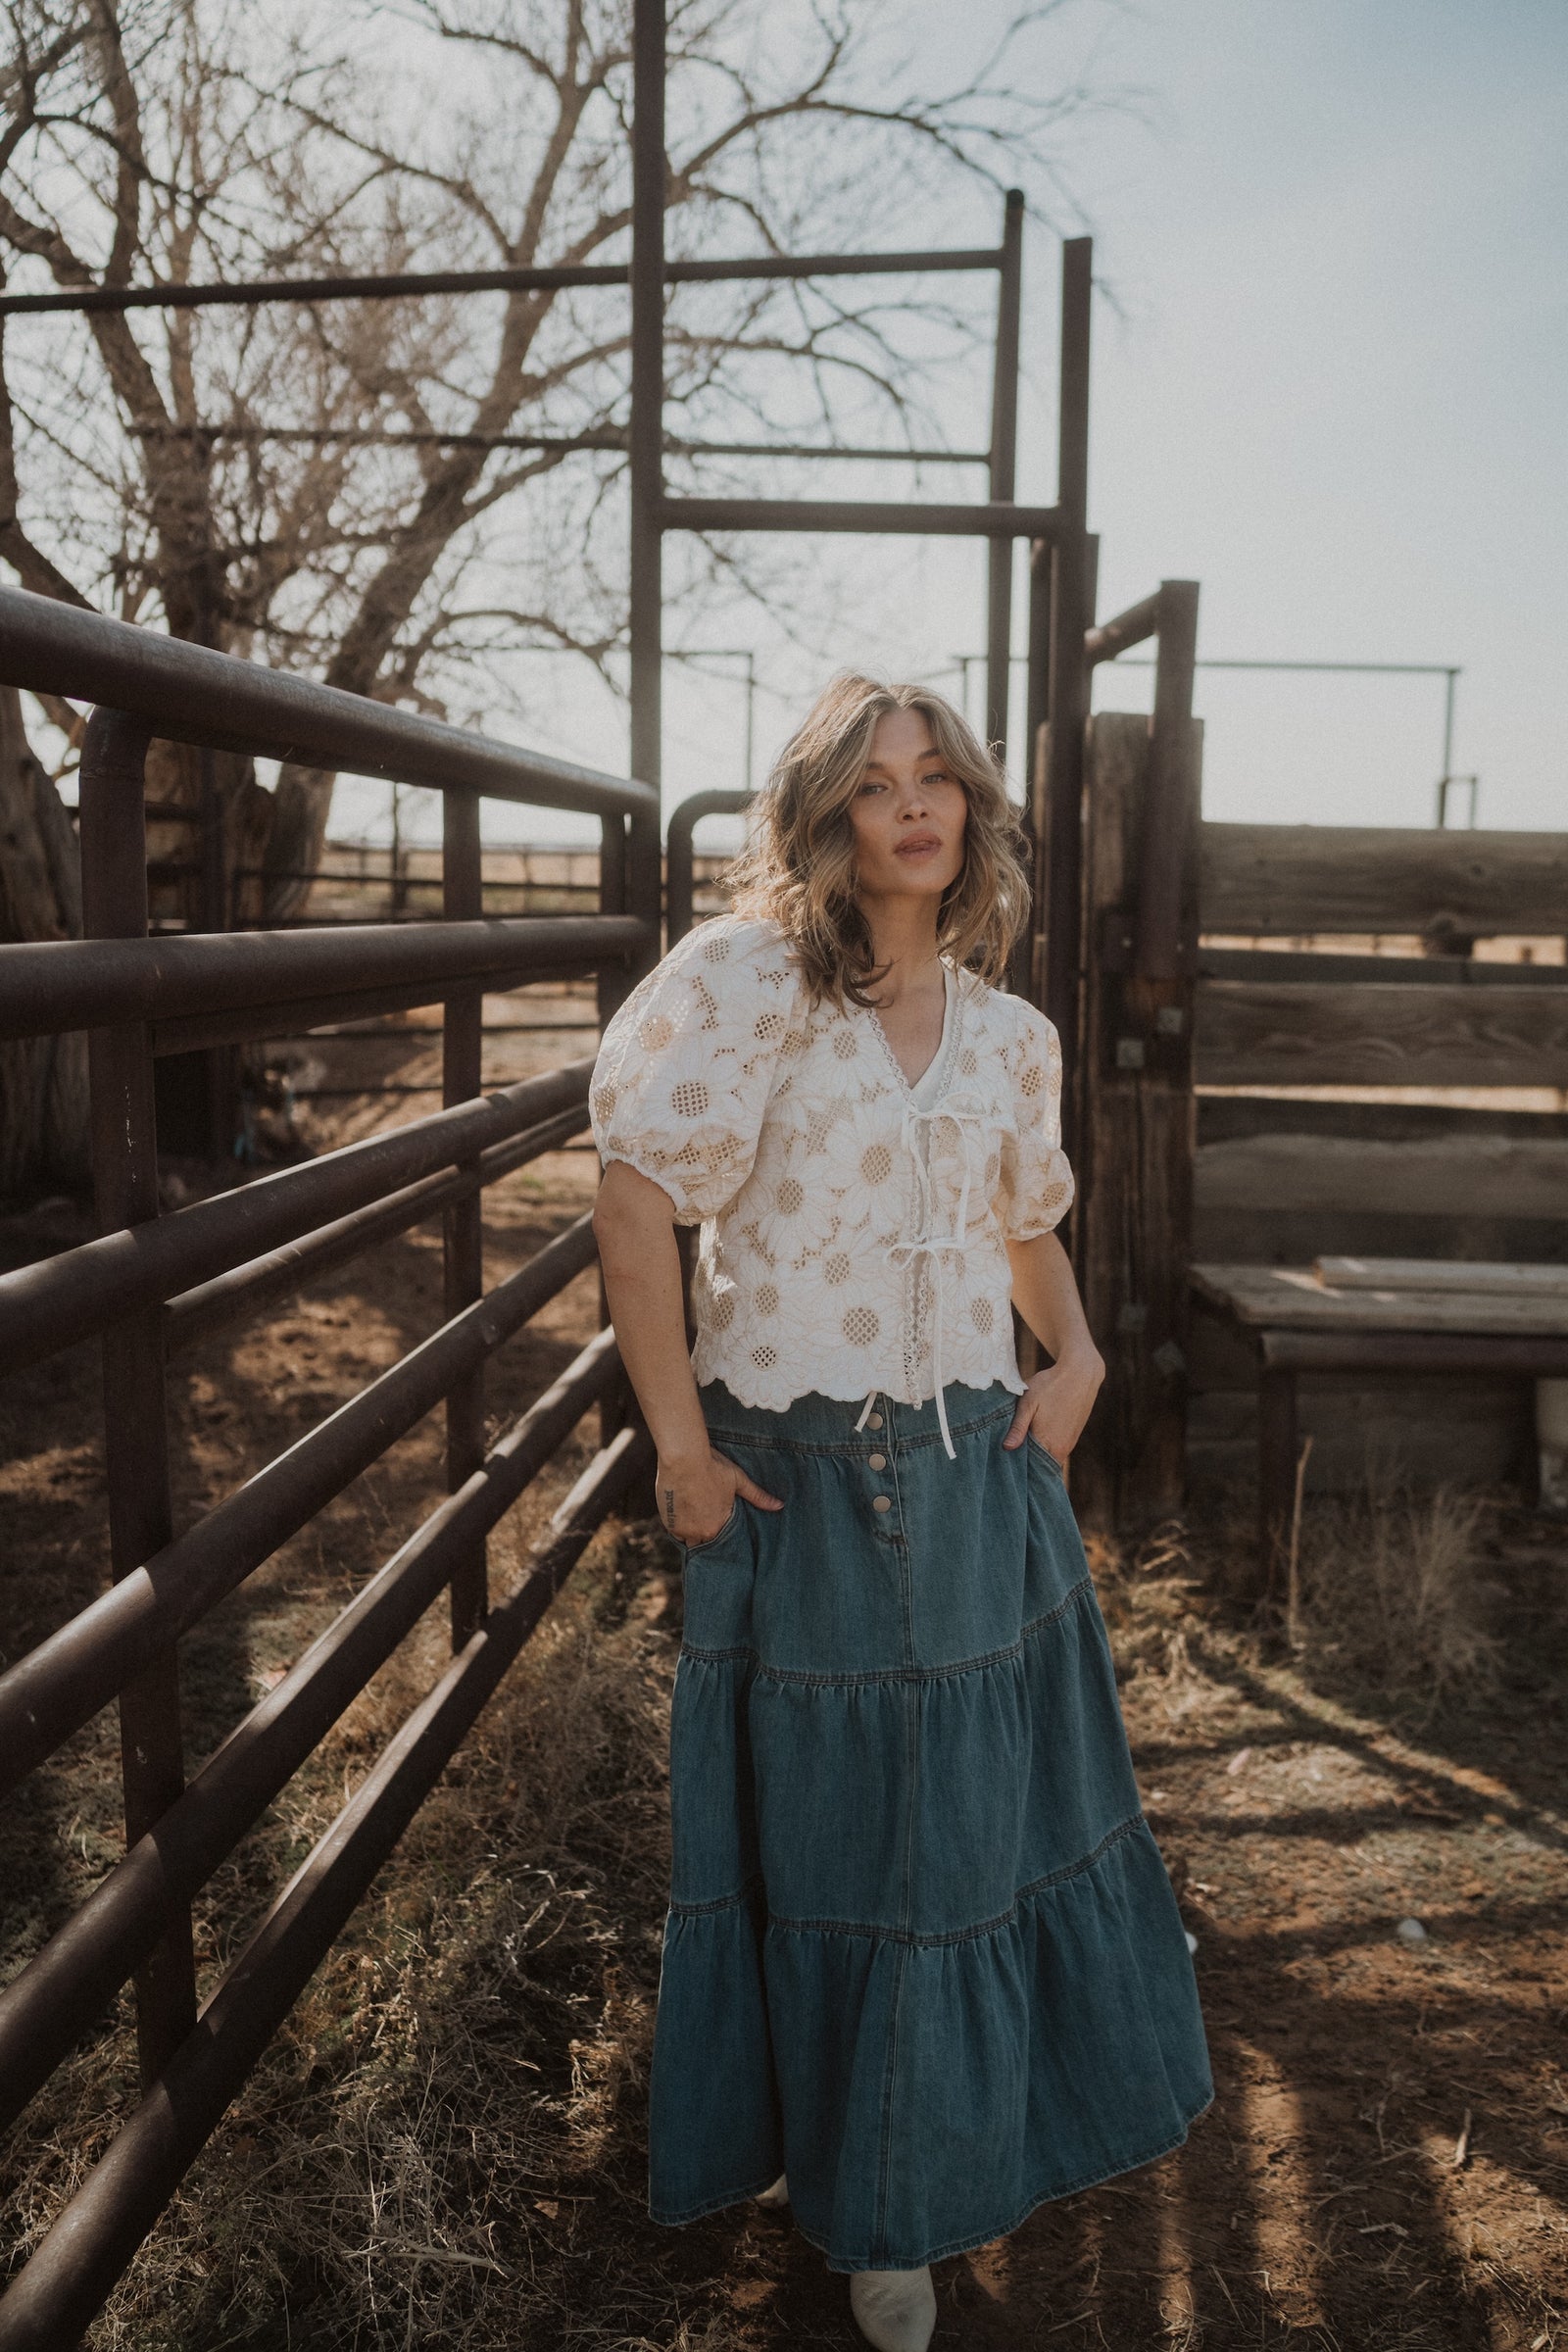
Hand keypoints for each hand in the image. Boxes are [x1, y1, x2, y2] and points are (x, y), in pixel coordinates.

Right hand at [656, 1446, 781, 1544]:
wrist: (683, 1458)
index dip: (723, 1535)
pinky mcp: (669, 1524)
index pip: (724, 1541)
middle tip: (707, 1522)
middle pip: (706, 1542)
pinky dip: (680, 1527)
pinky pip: (676, 1533)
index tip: (721, 1527)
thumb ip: (758, 1497)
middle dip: (707, 1536)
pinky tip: (683, 1515)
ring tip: (695, 1519)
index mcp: (721, 1525)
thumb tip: (780, 1506)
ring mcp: (684, 1530)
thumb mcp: (738, 1480)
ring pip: (690, 1540)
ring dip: (693, 1532)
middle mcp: (702, 1533)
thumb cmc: (713, 1466)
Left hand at [1001, 1348, 1104, 1466]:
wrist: (1080, 1373)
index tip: (1005, 1466)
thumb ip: (1018, 1427)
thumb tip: (1007, 1448)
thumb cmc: (1051, 1385)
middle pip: (1040, 1465)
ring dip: (1035, 1454)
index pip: (1031, 1467)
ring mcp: (1070, 1443)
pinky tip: (1034, 1436)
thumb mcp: (1028, 1403)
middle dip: (1026, 1464)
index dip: (1018, 1468)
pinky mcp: (1073, 1436)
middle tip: (1008, 1457)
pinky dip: (1045, 1446)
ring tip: (1019, 1446)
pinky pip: (1056, 1448)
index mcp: (1050, 1443)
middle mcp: (1062, 1448)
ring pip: (1048, 1457)